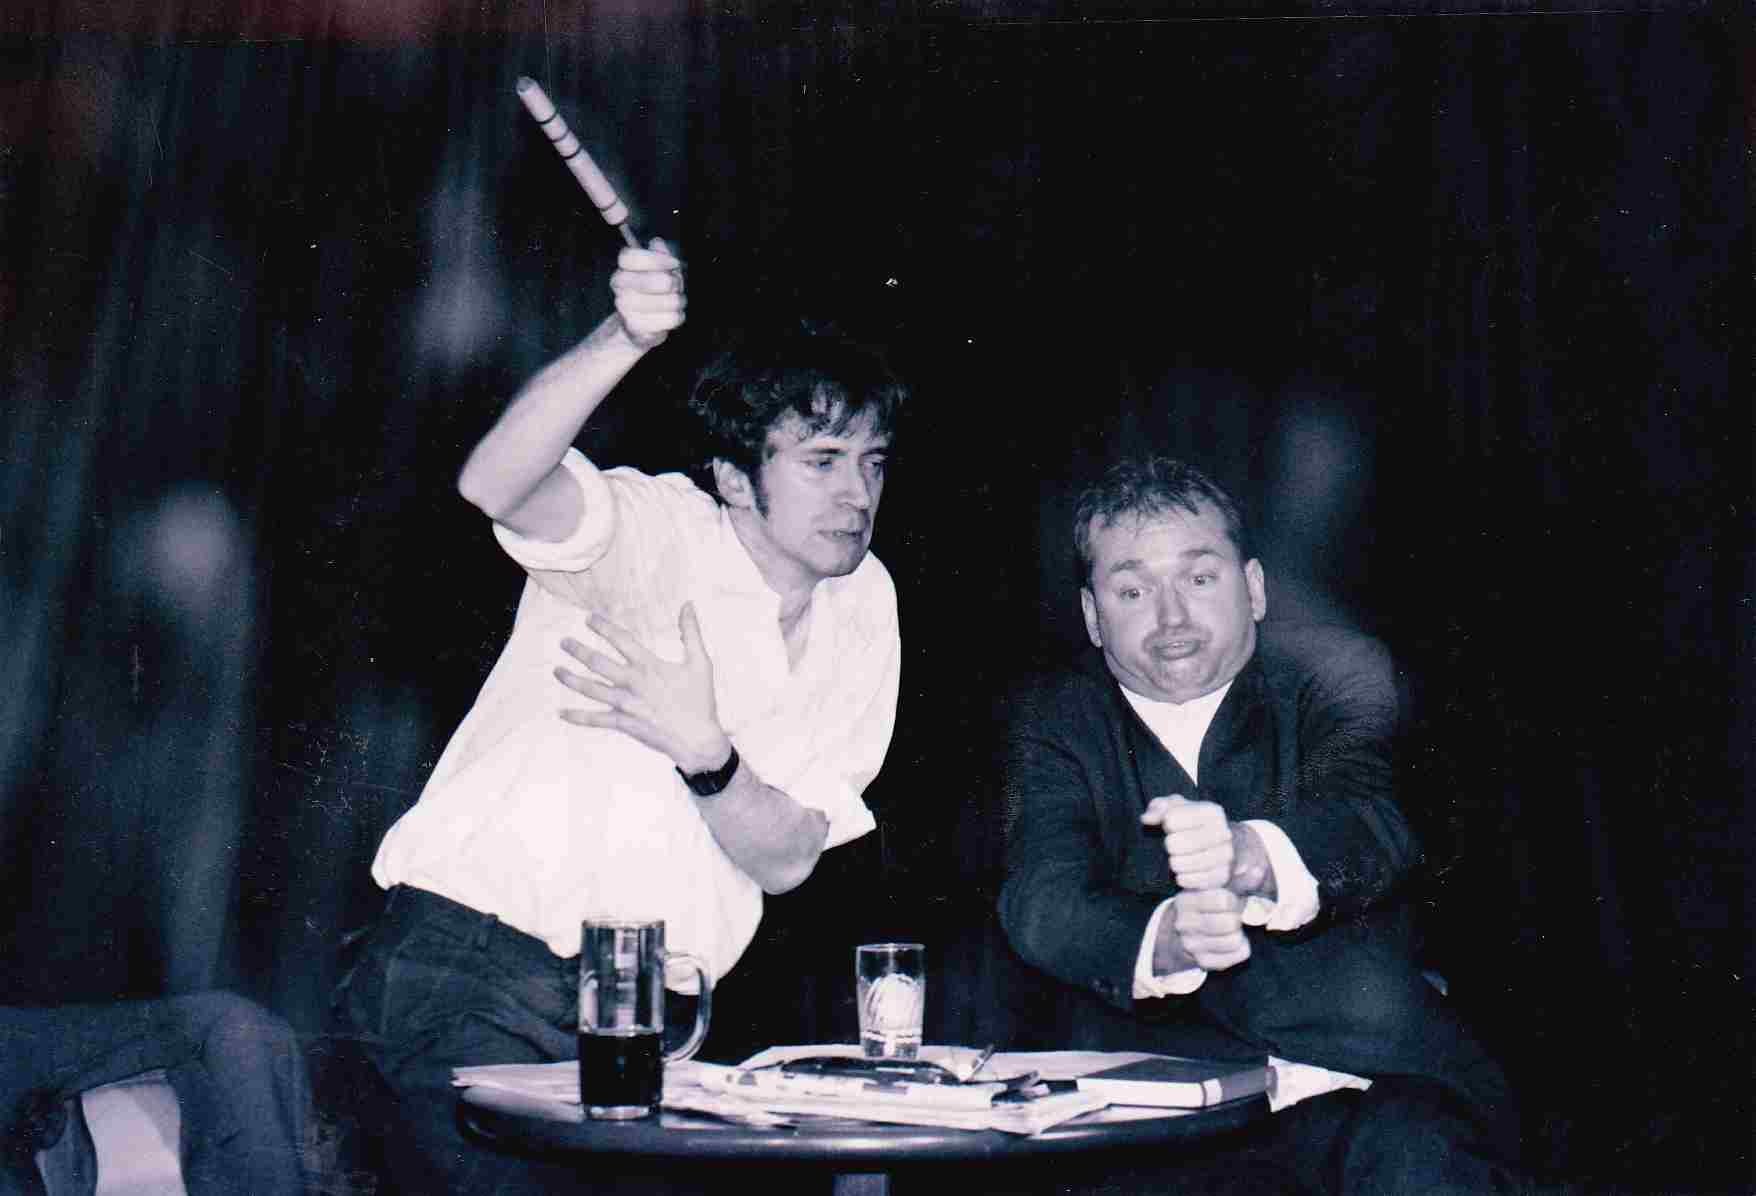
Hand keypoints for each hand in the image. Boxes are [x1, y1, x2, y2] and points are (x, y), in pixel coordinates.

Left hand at [555, 602, 729, 773]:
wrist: (697, 739)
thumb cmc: (700, 701)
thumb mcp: (700, 663)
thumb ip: (691, 632)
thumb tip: (688, 605)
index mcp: (649, 666)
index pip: (621, 640)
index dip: (603, 627)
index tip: (588, 618)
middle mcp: (633, 682)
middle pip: (597, 663)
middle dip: (578, 650)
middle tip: (563, 643)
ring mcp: (626, 704)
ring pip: (590, 689)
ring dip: (571, 679)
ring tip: (556, 670)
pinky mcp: (624, 723)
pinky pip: (596, 719)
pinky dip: (577, 716)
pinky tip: (561, 712)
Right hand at [610, 237, 685, 348]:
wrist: (643, 326)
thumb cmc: (655, 291)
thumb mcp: (661, 267)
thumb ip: (661, 253)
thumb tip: (657, 243)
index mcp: (623, 268)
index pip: (631, 257)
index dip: (657, 259)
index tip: (674, 263)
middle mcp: (620, 287)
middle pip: (655, 281)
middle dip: (674, 283)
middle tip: (677, 286)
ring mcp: (625, 308)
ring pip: (668, 301)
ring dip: (678, 301)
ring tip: (675, 301)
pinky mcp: (637, 328)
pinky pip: (670, 319)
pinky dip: (677, 317)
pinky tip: (671, 315)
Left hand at [1141, 795, 1233, 891]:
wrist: (1218, 846)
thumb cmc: (1190, 824)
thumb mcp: (1174, 808)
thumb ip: (1158, 807)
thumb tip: (1147, 818)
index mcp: (1211, 812)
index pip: (1172, 819)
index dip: (1165, 824)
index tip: (1169, 826)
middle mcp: (1223, 833)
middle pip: (1176, 844)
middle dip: (1169, 846)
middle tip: (1172, 847)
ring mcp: (1225, 856)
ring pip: (1184, 863)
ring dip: (1175, 863)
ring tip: (1175, 860)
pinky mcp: (1222, 876)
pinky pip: (1195, 880)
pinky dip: (1183, 879)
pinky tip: (1180, 874)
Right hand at [1169, 888, 1250, 971]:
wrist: (1180, 934)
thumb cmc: (1206, 906)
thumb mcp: (1216, 888)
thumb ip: (1238, 880)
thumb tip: (1258, 871)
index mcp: (1185, 900)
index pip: (1222, 901)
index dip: (1232, 901)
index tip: (1228, 901)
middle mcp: (1184, 924)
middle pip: (1229, 923)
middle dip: (1236, 919)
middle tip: (1232, 917)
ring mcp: (1191, 945)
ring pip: (1234, 941)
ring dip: (1239, 934)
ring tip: (1231, 930)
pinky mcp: (1202, 962)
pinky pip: (1237, 955)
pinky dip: (1241, 948)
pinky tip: (1231, 942)